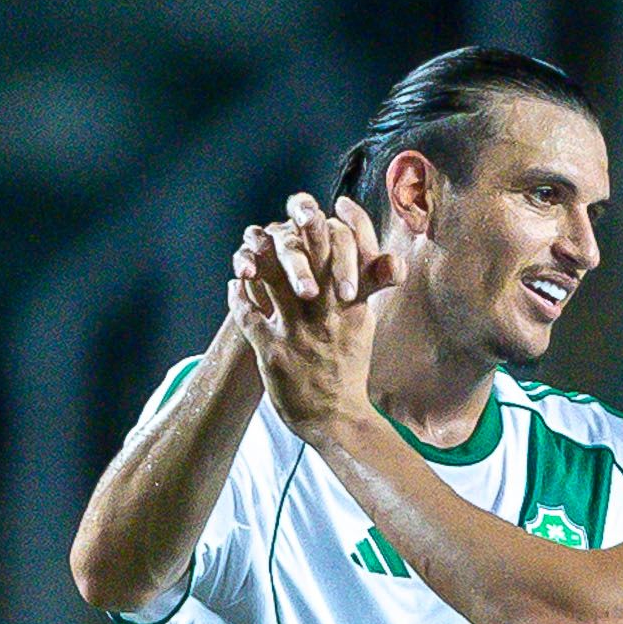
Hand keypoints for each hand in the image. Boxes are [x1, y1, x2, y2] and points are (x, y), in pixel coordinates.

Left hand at [229, 193, 397, 439]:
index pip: (354, 256)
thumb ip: (368, 289)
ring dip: (259, 257)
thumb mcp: (365, 325)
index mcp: (354, 308)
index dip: (348, 224)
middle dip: (304, 229)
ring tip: (251, 245)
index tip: (336, 204)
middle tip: (294, 209)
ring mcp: (298, 333)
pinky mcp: (272, 352)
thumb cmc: (348, 367)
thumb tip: (387, 257)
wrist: (335, 419)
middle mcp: (328, 317)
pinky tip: (235, 284)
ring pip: (273, 280)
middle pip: (315, 259)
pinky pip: (248, 314)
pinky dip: (238, 295)